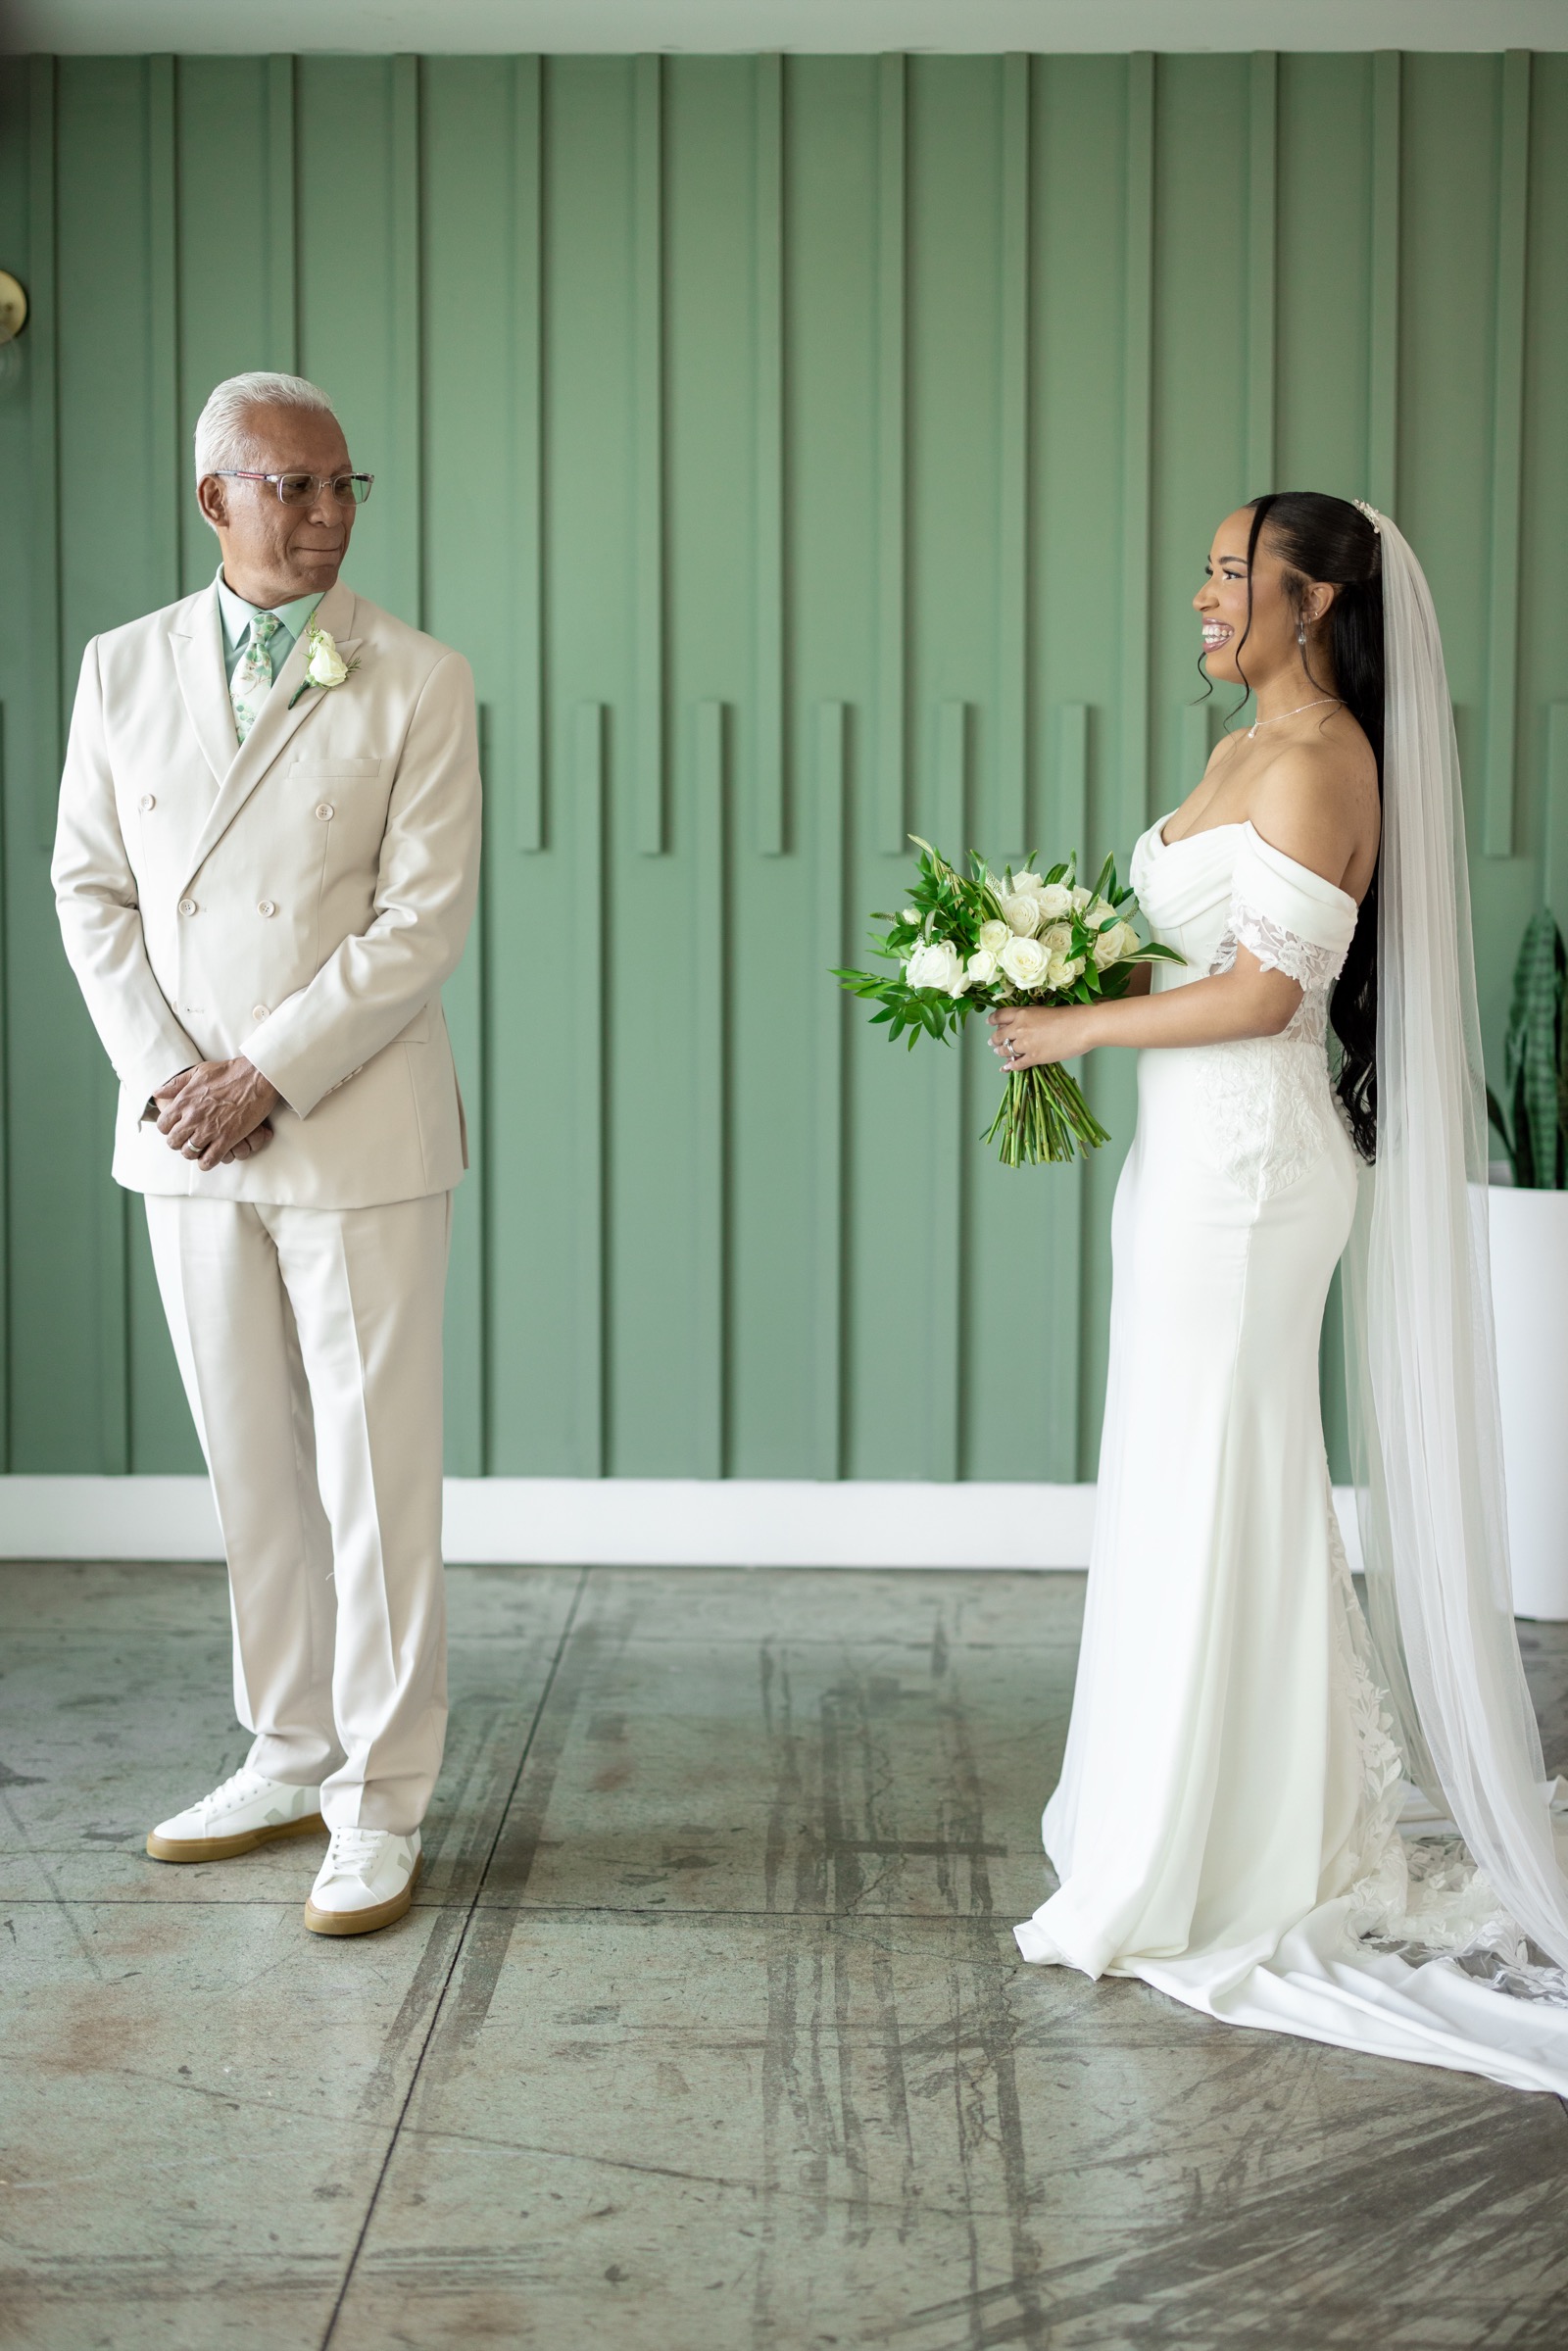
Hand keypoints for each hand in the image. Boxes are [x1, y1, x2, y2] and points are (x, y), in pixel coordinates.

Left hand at [155, 1057, 280, 1171]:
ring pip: (189, 1153)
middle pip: (173, 1142)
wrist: (257, 1076)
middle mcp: (193, 1117)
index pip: (163, 1125)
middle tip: (188, 1139)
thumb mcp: (198, 1071)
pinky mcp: (227, 1138)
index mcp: (184, 1101)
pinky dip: (206, 1162)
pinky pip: (209, 1160)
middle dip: (179, 1142)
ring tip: (200, 1147)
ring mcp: (210, 1129)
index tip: (177, 1127)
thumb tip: (157, 1093)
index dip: (168, 1129)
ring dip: (192, 1152)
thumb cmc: (229, 1071)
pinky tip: (210, 1156)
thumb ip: (176, 1083)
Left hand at [988, 1003, 1094, 1071]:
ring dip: (1001, 1053)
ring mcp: (1026, 1043)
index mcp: (1023, 1012)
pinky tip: (1007, 1067)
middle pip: (999, 1035)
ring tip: (999, 1054)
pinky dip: (1010, 1066)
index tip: (990, 1023)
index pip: (1000, 1016)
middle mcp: (1020, 1027)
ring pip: (1005, 1050)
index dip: (993, 1020)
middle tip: (992, 1043)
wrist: (1083, 1026)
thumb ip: (1031, 1018)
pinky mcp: (1034, 1057)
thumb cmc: (1071, 1015)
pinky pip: (1017, 1063)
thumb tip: (1024, 1026)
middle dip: (994, 1040)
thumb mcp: (1044, 1010)